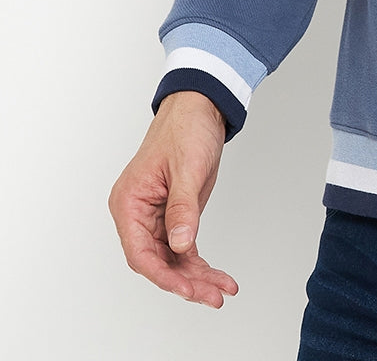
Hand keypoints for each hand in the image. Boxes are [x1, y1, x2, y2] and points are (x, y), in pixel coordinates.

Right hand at [108, 90, 237, 306]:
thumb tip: (181, 245)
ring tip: (222, 290)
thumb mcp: (187, 168)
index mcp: (129, 203)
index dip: (163, 275)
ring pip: (173, 259)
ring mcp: (156, 217)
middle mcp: (138, 214)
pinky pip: (184, 248)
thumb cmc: (186, 127)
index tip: (186, 288)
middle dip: (185, 281)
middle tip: (213, 295)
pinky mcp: (174, 215)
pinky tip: (218, 277)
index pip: (140, 252)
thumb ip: (182, 209)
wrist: (201, 106)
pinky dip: (200, 263)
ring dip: (196, 276)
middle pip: (158, 261)